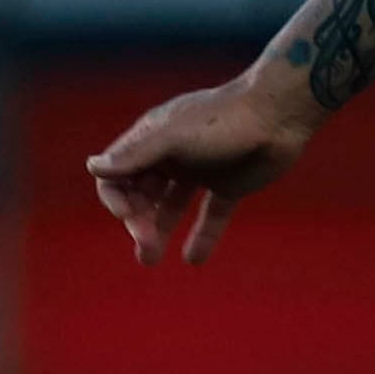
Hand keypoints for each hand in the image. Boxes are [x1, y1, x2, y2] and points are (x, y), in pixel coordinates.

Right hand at [85, 73, 319, 265]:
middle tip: (147, 246)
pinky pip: (209, 214)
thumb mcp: (175, 137)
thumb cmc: (225, 120)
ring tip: (150, 259)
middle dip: (139, 221)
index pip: (118, 174)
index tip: (130, 217)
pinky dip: (201, 236)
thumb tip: (92, 167)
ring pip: (170, 206)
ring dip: (158, 231)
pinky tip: (194, 259)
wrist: (282, 114)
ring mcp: (200, 170)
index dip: (116, 199)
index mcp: (154, 138)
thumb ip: (136, 154)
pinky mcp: (229, 184)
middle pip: (141, 193)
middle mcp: (173, 154)